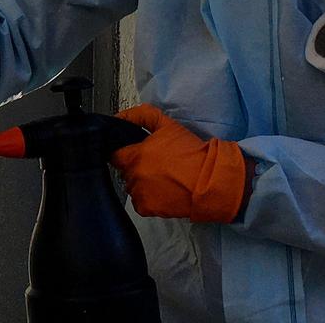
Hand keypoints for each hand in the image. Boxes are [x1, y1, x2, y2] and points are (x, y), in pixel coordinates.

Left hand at [111, 104, 250, 222]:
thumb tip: (120, 117)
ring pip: (132, 187)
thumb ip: (141, 116)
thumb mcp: (167, 125)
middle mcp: (133, 176)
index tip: (135, 152)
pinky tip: (164, 191)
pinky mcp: (147, 209)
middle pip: (124, 171)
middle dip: (136, 167)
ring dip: (142, 183)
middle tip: (156, 165)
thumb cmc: (191, 153)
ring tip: (163, 179)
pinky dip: (149, 199)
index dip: (123, 152)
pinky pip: (140, 203)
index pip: (114, 154)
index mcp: (135, 155)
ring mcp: (139, 194)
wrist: (210, 181)